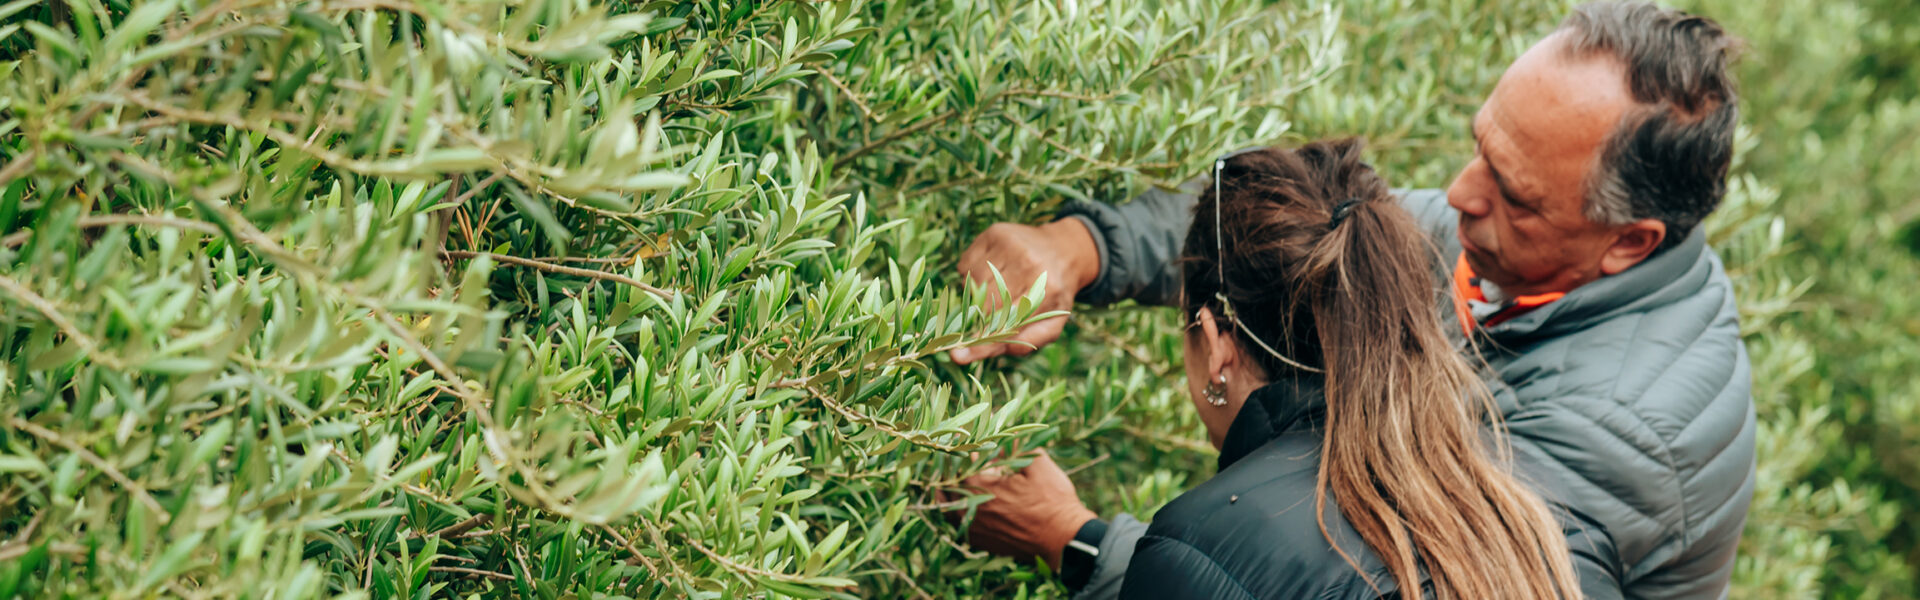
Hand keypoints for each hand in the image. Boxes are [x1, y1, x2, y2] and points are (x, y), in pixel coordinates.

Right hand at [949, 218, 1099, 364]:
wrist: (1064, 249)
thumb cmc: (1054, 292)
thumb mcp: (1054, 321)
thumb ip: (1033, 339)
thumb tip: (1006, 348)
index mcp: (1047, 289)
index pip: (1006, 320)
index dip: (981, 339)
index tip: (957, 355)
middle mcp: (1028, 262)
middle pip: (985, 300)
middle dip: (978, 316)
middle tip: (981, 320)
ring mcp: (1011, 244)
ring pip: (972, 280)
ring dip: (974, 294)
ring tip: (992, 293)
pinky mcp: (995, 232)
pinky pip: (966, 263)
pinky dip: (969, 274)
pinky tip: (988, 275)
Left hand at [958, 449, 1097, 567]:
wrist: (1063, 539)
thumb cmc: (1053, 500)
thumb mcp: (1037, 463)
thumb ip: (1014, 444)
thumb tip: (1001, 424)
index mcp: (978, 483)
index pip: (960, 456)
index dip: (965, 443)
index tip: (969, 436)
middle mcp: (968, 506)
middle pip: (945, 480)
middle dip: (951, 465)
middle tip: (959, 455)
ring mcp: (971, 526)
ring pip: (945, 504)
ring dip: (948, 488)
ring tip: (957, 477)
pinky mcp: (979, 540)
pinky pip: (956, 522)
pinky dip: (956, 508)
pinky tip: (966, 500)